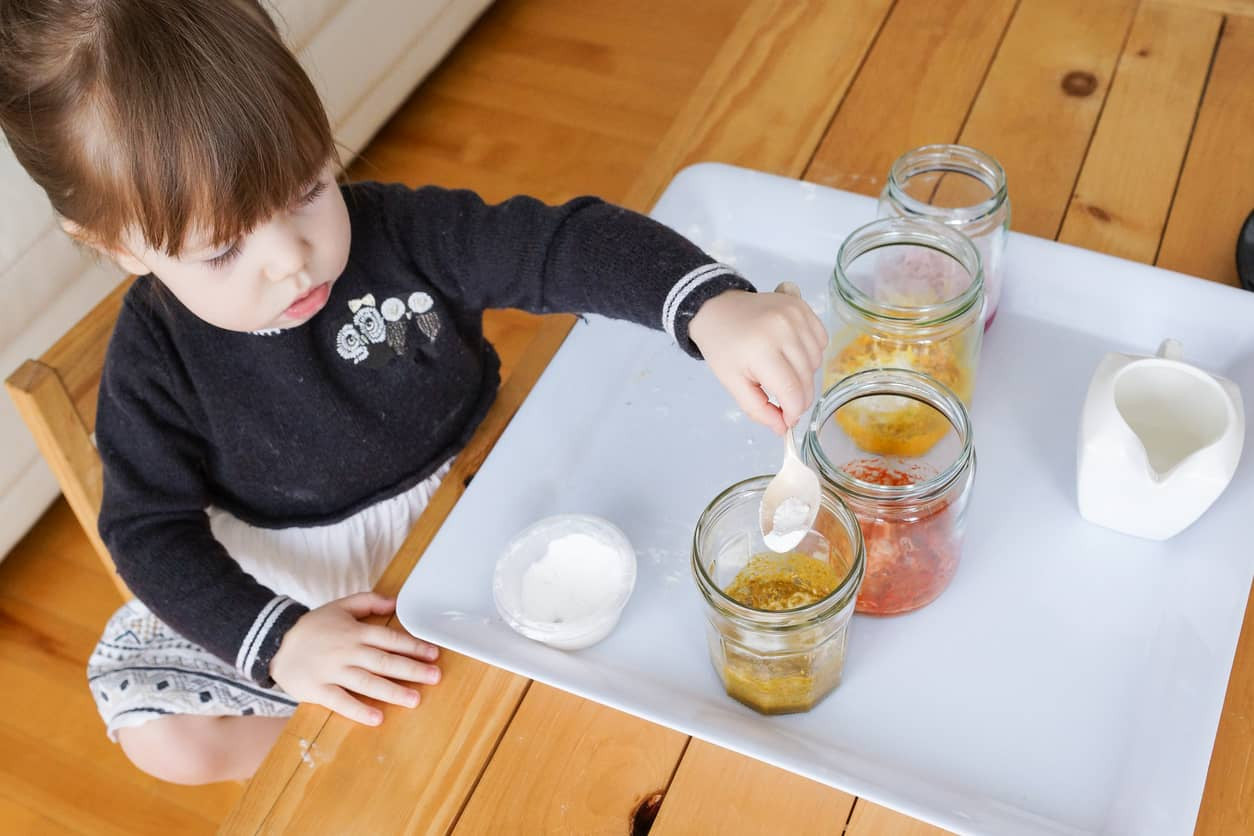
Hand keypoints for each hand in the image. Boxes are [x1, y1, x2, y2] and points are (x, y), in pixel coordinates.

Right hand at [270, 592, 441, 725]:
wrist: (274, 643)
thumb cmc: (313, 627)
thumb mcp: (340, 606)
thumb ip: (368, 601)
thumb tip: (395, 602)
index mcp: (355, 632)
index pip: (390, 639)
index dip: (413, 646)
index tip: (433, 654)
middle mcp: (347, 652)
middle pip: (384, 661)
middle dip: (411, 670)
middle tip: (435, 677)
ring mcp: (332, 672)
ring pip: (367, 682)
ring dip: (392, 691)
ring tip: (415, 699)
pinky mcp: (318, 690)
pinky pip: (340, 702)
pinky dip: (358, 710)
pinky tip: (377, 718)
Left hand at [689, 284, 827, 433]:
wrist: (716, 309)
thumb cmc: (722, 348)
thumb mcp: (732, 383)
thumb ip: (757, 409)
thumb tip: (783, 428)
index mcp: (761, 350)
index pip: (792, 392)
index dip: (793, 412)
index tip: (787, 419)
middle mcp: (783, 330)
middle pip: (807, 379)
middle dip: (799, 398)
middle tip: (784, 401)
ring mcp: (795, 315)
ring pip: (816, 362)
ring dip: (805, 375)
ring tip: (783, 371)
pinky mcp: (802, 306)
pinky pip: (821, 341)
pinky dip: (811, 353)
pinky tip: (792, 353)